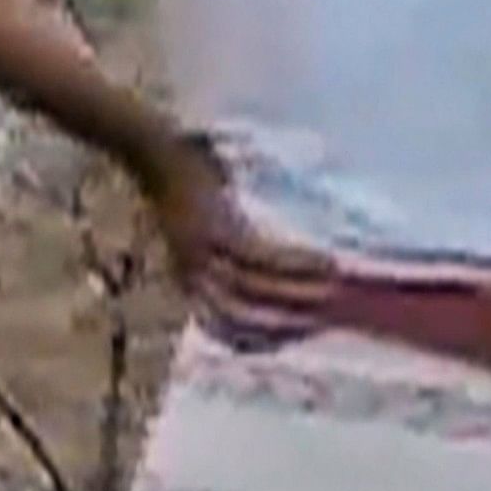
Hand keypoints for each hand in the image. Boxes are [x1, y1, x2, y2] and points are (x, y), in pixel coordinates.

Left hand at [133, 136, 334, 351]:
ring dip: (300, 293)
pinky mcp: (216, 230)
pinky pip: (263, 257)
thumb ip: (227, 260)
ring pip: (257, 289)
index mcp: (188, 280)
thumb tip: (280, 279)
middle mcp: (192, 274)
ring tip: (334, 289)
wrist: (156, 153)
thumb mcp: (202, 234)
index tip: (300, 335)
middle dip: (286, 322)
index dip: (262, 338)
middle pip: (243, 314)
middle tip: (326, 320)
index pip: (226, 325)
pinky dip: (297, 263)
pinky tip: (323, 261)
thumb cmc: (187, 192)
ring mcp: (203, 253)